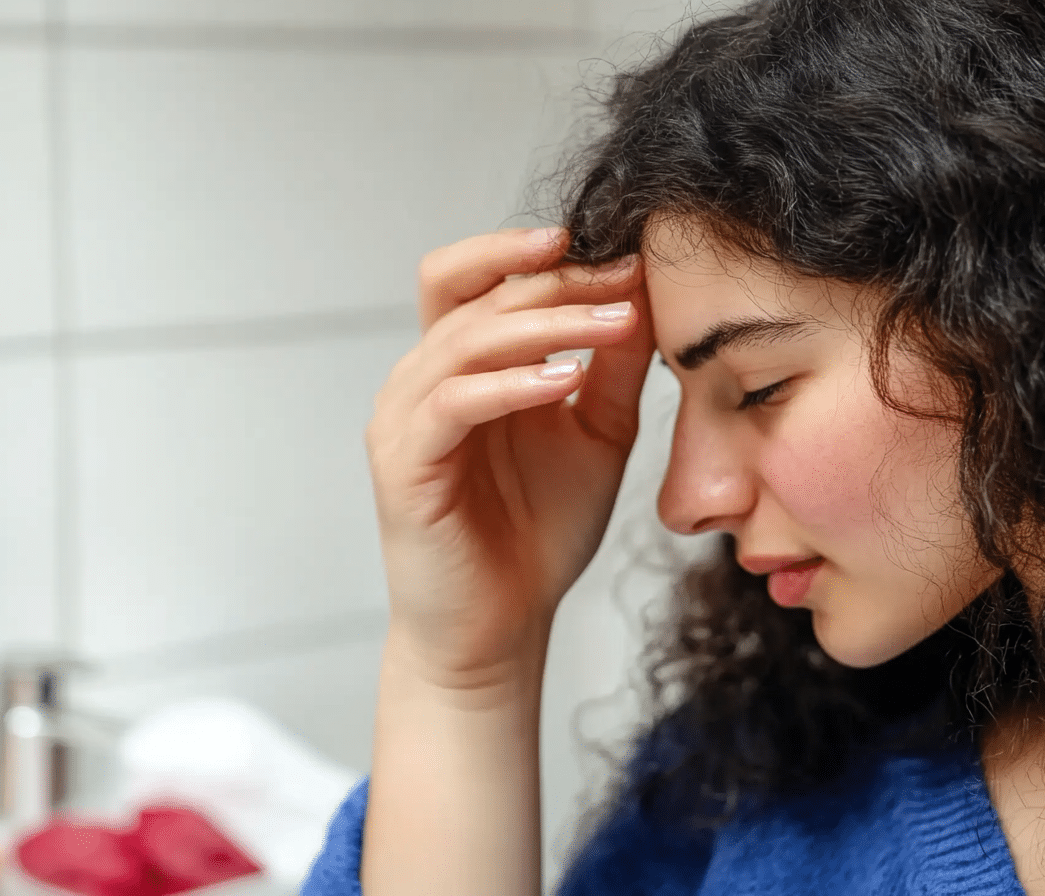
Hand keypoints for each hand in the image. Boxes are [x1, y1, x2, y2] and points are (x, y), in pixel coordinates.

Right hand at [365, 228, 653, 687]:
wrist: (502, 626)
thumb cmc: (539, 532)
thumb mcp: (596, 435)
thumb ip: (612, 369)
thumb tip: (641, 294)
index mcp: (464, 367)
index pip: (479, 278)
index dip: (540, 255)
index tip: (623, 255)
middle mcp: (424, 381)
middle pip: (471, 293)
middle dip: (553, 280)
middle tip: (623, 281)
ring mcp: (405, 420)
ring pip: (463, 339)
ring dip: (544, 324)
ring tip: (614, 324)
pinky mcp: (403, 464)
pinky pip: (452, 402)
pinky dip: (509, 384)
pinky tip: (565, 382)